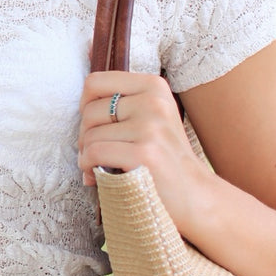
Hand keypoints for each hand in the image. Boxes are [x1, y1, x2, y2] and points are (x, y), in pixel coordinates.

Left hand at [78, 70, 211, 232]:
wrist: (194, 194)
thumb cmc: (163, 157)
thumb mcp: (150, 117)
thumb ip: (121, 101)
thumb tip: (82, 81)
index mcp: (153, 87)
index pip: (95, 82)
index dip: (85, 106)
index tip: (95, 125)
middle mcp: (154, 102)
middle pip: (89, 112)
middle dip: (84, 137)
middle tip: (95, 155)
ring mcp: (151, 127)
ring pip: (89, 136)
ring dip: (86, 157)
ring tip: (100, 168)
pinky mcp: (145, 153)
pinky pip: (94, 153)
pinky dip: (88, 168)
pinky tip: (97, 176)